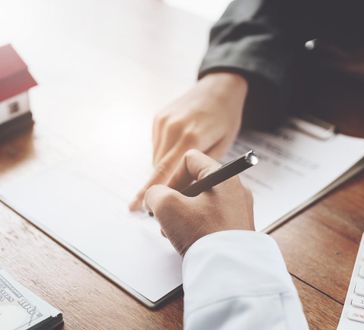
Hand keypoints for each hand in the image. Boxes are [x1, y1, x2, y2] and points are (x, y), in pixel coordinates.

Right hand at [129, 72, 247, 209]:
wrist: (220, 88)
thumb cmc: (225, 119)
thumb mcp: (222, 147)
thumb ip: (200, 169)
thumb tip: (181, 193)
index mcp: (192, 136)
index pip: (165, 170)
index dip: (150, 191)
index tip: (138, 207)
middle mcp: (173, 127)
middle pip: (158, 167)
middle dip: (158, 187)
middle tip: (160, 203)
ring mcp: (163, 121)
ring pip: (156, 159)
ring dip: (163, 171)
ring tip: (182, 170)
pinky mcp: (158, 118)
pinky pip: (157, 147)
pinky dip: (164, 156)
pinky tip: (178, 151)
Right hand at [144, 150, 254, 255]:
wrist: (229, 271)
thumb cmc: (203, 234)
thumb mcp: (168, 206)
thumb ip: (155, 193)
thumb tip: (156, 196)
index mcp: (224, 176)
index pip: (191, 159)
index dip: (171, 176)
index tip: (164, 198)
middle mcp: (236, 190)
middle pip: (196, 183)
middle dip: (175, 200)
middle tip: (167, 218)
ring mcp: (239, 211)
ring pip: (201, 204)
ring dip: (182, 216)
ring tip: (175, 233)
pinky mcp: (237, 230)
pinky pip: (211, 220)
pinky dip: (195, 227)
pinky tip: (188, 242)